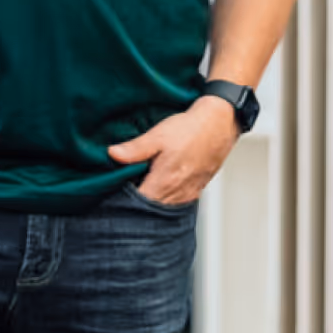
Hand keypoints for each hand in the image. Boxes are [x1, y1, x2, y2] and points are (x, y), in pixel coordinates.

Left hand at [107, 96, 239, 205]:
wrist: (219, 124)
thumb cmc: (190, 129)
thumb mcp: (157, 135)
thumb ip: (134, 149)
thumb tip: (113, 154)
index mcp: (164, 182)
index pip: (138, 204)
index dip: (124, 200)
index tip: (114, 191)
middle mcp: (177, 193)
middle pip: (150, 208)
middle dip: (136, 203)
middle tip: (125, 188)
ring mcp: (188, 193)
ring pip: (163, 207)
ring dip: (152, 201)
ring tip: (142, 186)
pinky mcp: (196, 190)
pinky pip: (177, 202)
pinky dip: (166, 198)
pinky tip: (161, 186)